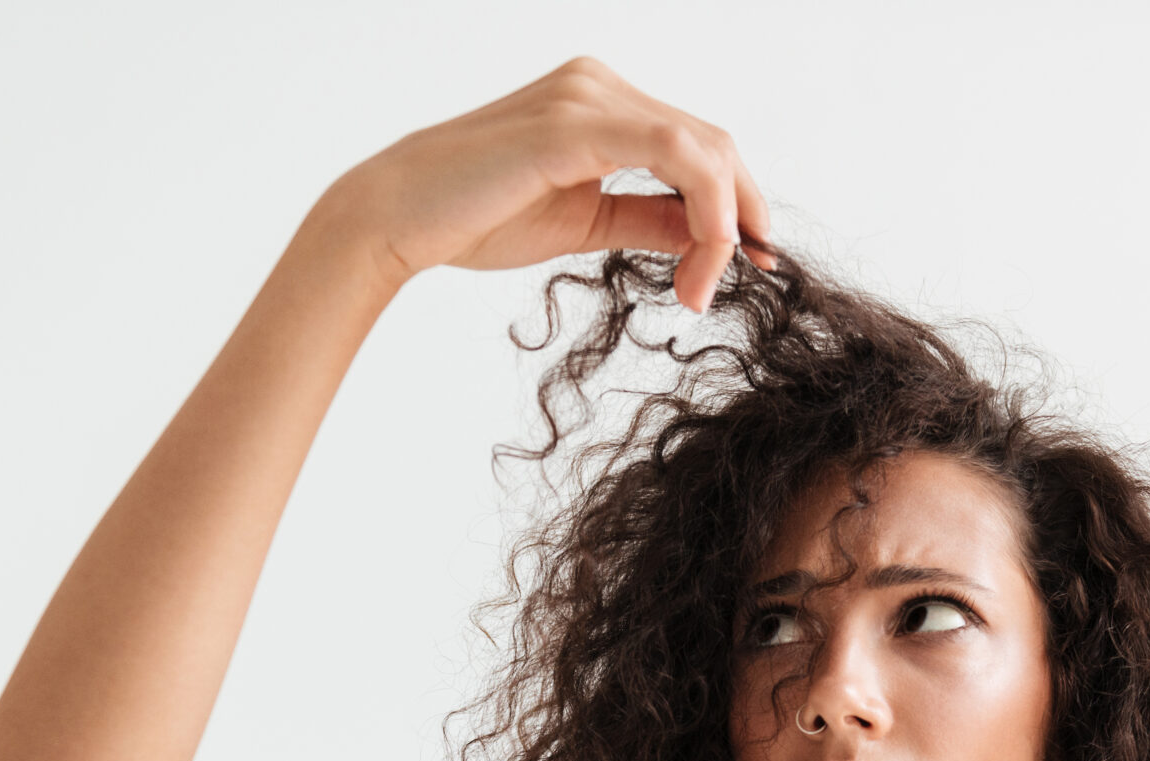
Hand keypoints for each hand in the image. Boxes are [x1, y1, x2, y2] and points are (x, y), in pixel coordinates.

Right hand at [327, 57, 774, 313]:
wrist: (398, 219)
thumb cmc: (474, 219)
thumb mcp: (586, 220)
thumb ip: (647, 216)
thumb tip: (706, 234)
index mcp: (599, 101)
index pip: (696, 144)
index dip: (738, 203)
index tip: (751, 263)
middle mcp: (598, 84)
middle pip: (712, 142)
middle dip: (740, 217)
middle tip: (731, 284)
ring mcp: (588, 95)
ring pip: (704, 148)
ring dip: (724, 225)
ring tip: (700, 288)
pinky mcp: (577, 123)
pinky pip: (676, 155)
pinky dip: (706, 210)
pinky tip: (701, 261)